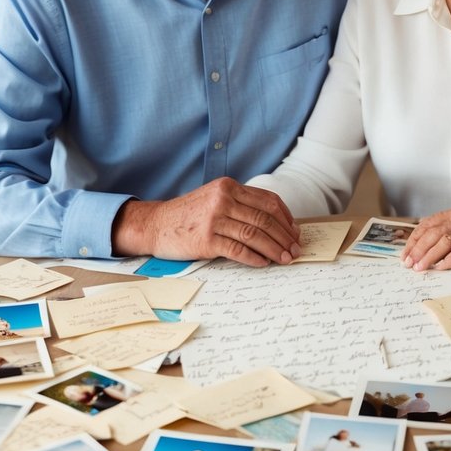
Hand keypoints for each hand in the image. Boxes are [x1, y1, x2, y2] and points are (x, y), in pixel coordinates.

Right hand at [112, 177, 301, 266]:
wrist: (155, 224)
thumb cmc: (188, 214)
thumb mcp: (215, 198)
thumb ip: (240, 204)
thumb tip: (275, 223)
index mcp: (229, 187)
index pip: (268, 201)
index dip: (287, 218)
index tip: (295, 232)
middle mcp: (223, 199)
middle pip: (265, 219)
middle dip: (285, 237)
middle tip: (295, 250)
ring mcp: (214, 219)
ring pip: (255, 235)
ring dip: (274, 249)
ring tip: (285, 259)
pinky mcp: (206, 240)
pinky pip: (238, 250)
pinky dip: (254, 258)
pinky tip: (263, 263)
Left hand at [401, 210, 450, 270]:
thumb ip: (447, 232)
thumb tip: (422, 249)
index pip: (426, 225)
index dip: (413, 241)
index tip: (405, 254)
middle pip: (431, 234)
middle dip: (416, 250)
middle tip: (408, 264)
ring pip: (442, 243)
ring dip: (427, 257)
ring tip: (420, 268)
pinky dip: (447, 262)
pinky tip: (439, 269)